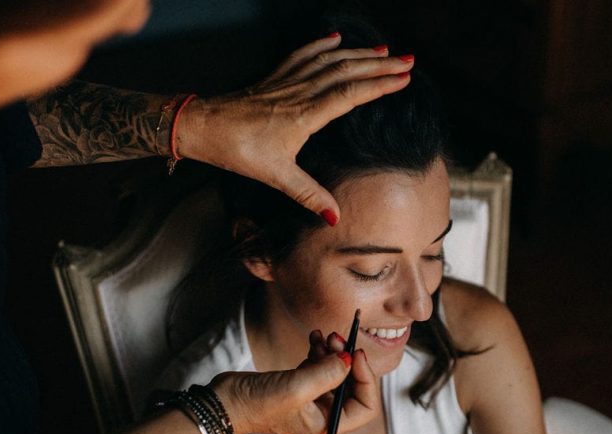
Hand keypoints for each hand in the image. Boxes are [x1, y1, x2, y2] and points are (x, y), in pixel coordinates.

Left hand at [176, 33, 413, 223]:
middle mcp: (300, 92)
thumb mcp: (276, 177)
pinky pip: (303, 55)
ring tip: (383, 50)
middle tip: (408, 60)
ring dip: (358, 53)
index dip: (379, 85)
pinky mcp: (275, 78)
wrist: (202, 127)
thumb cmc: (238, 150)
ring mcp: (287, 81)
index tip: (404, 78)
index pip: (350, 93)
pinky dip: (321, 44)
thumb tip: (335, 217)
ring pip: (329, 60)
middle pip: (346, 70)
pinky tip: (335, 38)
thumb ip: (309, 195)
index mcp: (305, 114)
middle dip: (380, 65)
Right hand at [209, 330, 378, 433]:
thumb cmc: (257, 405)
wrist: (223, 402)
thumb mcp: (296, 389)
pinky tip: (313, 336)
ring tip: (324, 336)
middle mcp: (324, 413)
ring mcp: (312, 398)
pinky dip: (319, 349)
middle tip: (338, 338)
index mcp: (328, 424)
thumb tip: (350, 359)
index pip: (365, 407)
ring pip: (336, 371)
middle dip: (348, 360)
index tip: (356, 356)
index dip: (366, 380)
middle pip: (352, 385)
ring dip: (333, 351)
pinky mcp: (299, 383)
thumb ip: (327, 374)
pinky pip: (319, 364)